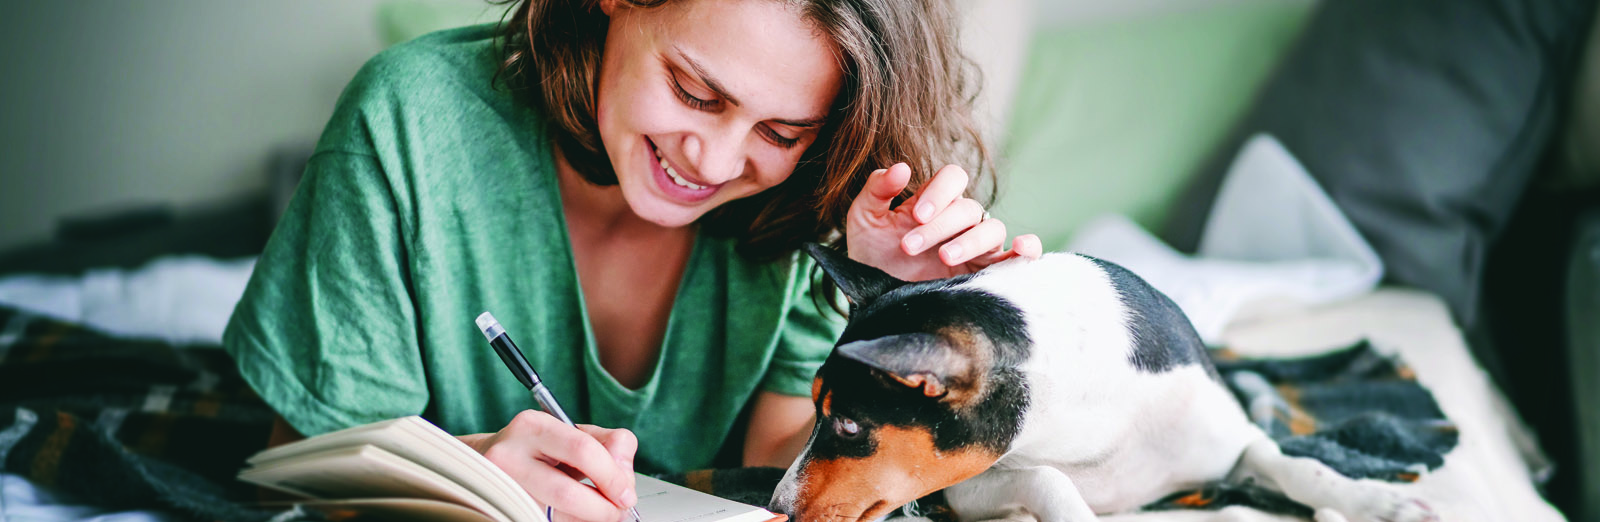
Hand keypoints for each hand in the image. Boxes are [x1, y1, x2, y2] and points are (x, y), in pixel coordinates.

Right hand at [460, 410, 638, 521]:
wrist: (487, 462)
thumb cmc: (538, 448)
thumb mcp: (573, 434)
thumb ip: (608, 444)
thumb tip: (625, 474)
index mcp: (532, 426)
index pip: (583, 451)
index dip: (613, 477)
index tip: (628, 494)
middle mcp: (509, 455)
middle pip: (567, 492)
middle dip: (603, 508)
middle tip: (619, 512)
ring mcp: (502, 486)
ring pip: (557, 515)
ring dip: (589, 518)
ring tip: (599, 513)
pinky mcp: (503, 509)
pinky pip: (546, 520)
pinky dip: (571, 521)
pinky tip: (576, 515)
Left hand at [845, 162, 1041, 281]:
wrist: (873, 300)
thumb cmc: (870, 257)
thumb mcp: (864, 220)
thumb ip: (877, 189)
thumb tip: (902, 168)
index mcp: (935, 202)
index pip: (953, 177)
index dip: (940, 191)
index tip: (916, 215)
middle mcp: (960, 222)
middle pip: (968, 208)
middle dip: (939, 226)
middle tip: (909, 247)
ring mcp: (976, 248)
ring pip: (992, 229)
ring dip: (969, 241)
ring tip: (944, 257)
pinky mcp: (987, 275)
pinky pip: (1019, 258)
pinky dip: (1028, 249)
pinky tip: (1021, 248)